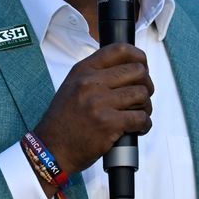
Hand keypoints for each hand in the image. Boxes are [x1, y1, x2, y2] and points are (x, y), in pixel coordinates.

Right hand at [33, 43, 153, 174]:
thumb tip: (128, 68)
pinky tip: (137, 128)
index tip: (143, 65)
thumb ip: (96, 74)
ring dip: (146, 106)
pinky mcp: (109, 124)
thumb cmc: (64, 120)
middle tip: (141, 96)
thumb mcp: (73, 85)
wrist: (52, 148)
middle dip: (146, 84)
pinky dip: (145, 124)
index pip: (119, 50)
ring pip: (142, 94)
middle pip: (137, 71)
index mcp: (83, 70)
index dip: (138, 56)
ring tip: (138, 113)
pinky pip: (141, 118)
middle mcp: (91, 83)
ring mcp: (100, 103)